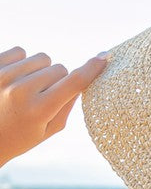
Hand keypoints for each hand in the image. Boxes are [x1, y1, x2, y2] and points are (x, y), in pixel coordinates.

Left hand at [0, 46, 107, 166]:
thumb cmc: (18, 138)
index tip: (104, 58)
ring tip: (26, 89)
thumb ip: (68, 105)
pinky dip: (22, 62)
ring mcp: (3, 76)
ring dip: (40, 71)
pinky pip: (20, 51)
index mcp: (38, 110)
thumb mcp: (47, 130)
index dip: (91, 70)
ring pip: (42, 58)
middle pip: (59, 69)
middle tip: (43, 98)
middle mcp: (20, 91)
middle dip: (57, 81)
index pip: (73, 83)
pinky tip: (14, 79)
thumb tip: (85, 77)